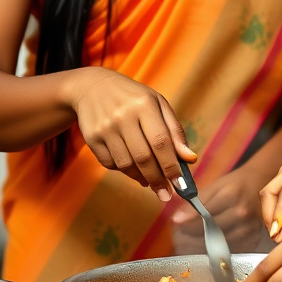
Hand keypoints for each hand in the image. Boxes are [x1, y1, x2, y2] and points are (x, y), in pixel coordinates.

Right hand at [67, 67, 195, 201]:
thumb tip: (189, 158)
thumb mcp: (158, 104)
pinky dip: (124, 171)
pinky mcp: (92, 138)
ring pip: (126, 164)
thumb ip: (174, 131)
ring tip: (151, 181)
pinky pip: (110, 164)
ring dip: (141, 178)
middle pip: (143, 157)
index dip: (171, 166)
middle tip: (166, 194)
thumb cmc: (133, 98)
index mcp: (144, 105)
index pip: (161, 142)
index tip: (180, 184)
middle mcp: (123, 116)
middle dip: (158, 179)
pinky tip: (132, 167)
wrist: (92, 88)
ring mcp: (105, 128)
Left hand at [170, 164, 267, 253]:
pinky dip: (215, 251)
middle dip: (190, 238)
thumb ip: (195, 202)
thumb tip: (176, 220)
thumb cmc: (234, 185)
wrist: (260, 186)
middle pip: (210, 234)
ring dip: (200, 247)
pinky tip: (206, 245)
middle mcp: (242, 214)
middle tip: (178, 237)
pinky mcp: (253, 241)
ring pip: (218, 246)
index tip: (176, 226)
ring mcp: (249, 229)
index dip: (186, 224)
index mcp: (230, 196)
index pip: (203, 217)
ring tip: (188, 242)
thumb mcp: (214, 186)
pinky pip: (228, 251)